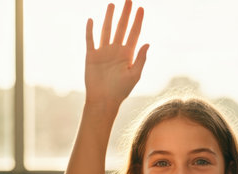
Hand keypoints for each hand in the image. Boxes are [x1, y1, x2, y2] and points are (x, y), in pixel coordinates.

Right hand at [84, 1, 148, 115]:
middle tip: (129, 0)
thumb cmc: (121, 91)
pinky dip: (90, 30)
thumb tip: (147, 43)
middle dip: (125, 14)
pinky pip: (90, 40)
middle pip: (122, 28)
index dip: (138, 21)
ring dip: (109, 18)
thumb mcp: (134, 75)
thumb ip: (141, 59)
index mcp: (128, 55)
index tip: (141, 8)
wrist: (103, 100)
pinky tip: (92, 20)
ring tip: (112, 5)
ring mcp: (103, 52)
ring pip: (106, 30)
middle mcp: (116, 51)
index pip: (134, 33)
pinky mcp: (91, 56)